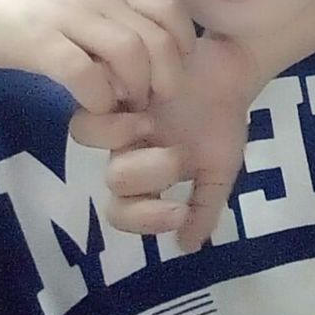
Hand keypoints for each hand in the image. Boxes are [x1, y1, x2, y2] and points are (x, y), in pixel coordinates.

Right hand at [0, 0, 194, 113]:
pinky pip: (82, 71)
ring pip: (129, 50)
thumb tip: (157, 56)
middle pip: (157, 37)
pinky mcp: (39, 42)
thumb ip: (119, 24)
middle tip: (154, 100)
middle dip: (166, 76)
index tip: (174, 68)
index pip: (171, 8)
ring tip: (126, 105)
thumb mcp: (86, 10)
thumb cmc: (38, 16)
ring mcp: (69, 19)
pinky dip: (97, 96)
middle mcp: (98, 1)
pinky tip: (93, 106)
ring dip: (137, 87)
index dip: (183, 42)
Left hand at [70, 35, 261, 252]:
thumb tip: (187, 246)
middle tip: (177, 153)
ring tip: (151, 119)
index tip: (178, 213)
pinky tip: (152, 88)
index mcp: (146, 171)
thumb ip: (206, 205)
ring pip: (83, 130)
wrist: (231, 68)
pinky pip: (94, 84)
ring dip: (119, 132)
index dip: (144, 219)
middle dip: (147, 172)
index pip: (123, 210)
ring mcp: (116, 108)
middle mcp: (124, 144)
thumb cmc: (222, 118)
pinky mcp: (114, 71)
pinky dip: (118, 90)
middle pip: (111, 176)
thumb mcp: (221, 166)